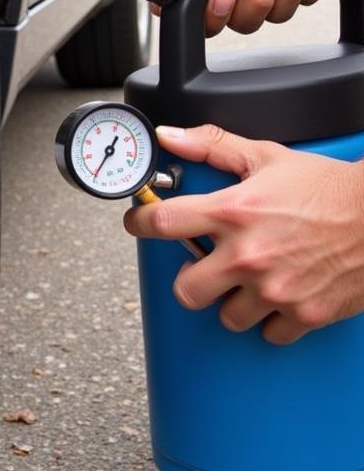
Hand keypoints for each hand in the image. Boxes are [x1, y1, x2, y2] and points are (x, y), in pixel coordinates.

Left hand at [123, 124, 363, 343]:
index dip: (141, 222)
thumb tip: (169, 137)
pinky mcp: (304, 314)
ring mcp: (275, 289)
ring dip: (233, 301)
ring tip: (250, 280)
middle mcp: (248, 255)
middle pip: (185, 289)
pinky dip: (273, 319)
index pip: (162, 222)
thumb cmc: (329, 187)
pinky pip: (269, 332)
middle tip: (204, 266)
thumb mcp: (267, 157)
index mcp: (233, 212)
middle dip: (190, 278)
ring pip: (227, 317)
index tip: (141, 223)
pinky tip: (280, 296)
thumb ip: (212, 146)